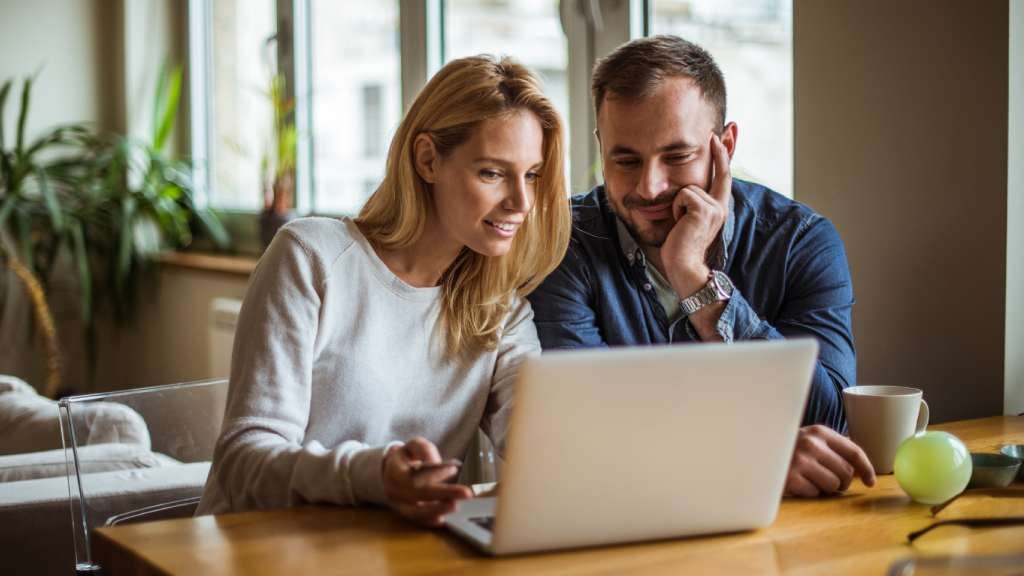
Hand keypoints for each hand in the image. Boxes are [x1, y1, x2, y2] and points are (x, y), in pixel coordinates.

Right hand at [382, 437, 472, 525]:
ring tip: (455, 505)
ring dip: (437, 510)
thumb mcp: (412, 446)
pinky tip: (445, 518)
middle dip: (442, 493)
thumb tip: (436, 463)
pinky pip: (419, 521)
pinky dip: (432, 521)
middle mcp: (394, 491)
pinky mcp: (406, 515)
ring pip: (416, 513)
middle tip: (466, 493)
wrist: (389, 474)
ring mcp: (399, 505)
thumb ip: (423, 449)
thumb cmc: (406, 459)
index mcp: (395, 472)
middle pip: (417, 495)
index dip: (433, 473)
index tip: (453, 468)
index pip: (414, 474)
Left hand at [661, 133, 731, 297]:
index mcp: (717, 209)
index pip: (723, 178)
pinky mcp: (704, 209)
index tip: (721, 138)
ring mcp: (715, 208)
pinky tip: (679, 223)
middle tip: (718, 131)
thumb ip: (689, 203)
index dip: (723, 157)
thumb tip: (683, 189)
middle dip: (720, 151)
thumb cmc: (679, 247)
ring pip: (688, 187)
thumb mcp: (685, 220)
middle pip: (718, 172)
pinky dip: (676, 208)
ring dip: (677, 203)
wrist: (683, 267)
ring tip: (679, 222)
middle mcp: (720, 206)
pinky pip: (683, 195)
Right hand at [784, 425, 875, 497]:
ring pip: (834, 485)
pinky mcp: (791, 478)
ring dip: (826, 487)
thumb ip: (832, 447)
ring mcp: (800, 461)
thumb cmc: (787, 448)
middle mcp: (811, 444)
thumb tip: (860, 466)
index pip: (853, 450)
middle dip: (842, 482)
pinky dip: (809, 492)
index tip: (871, 481)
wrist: (754, 450)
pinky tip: (798, 483)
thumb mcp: (809, 439)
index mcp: (819, 432)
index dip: (866, 468)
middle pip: (846, 472)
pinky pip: (815, 493)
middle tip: (830, 481)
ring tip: (811, 480)